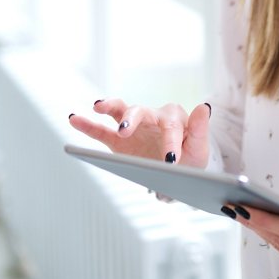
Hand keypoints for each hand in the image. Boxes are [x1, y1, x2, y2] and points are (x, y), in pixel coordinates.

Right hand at [68, 98, 210, 166]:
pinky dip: (87, 124)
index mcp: (173, 118)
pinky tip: (74, 119)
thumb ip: (200, 129)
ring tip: (97, 107)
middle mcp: (151, 116)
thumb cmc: (191, 158)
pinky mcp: (118, 141)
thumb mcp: (200, 149)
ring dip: (109, 107)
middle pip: (140, 111)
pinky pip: (101, 131)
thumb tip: (205, 106)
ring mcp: (133, 127)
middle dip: (132, 121)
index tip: (170, 160)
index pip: (170, 127)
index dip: (170, 142)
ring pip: (119, 111)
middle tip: (125, 132)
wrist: (177, 172)